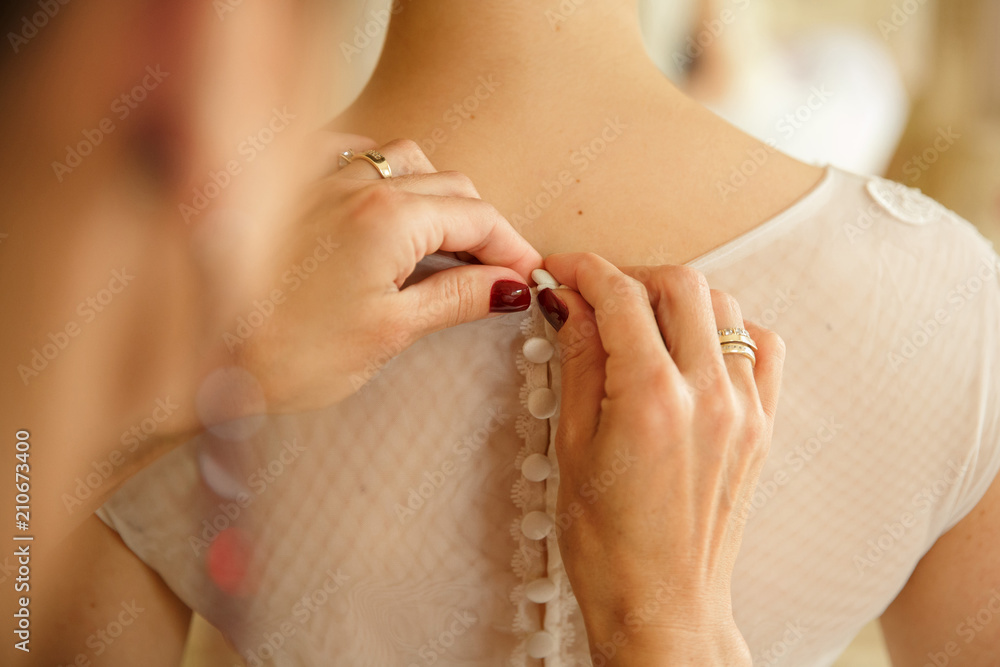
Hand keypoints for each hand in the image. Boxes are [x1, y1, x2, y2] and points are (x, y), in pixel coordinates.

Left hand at [233, 136, 542, 412]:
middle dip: (481, 224)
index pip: (477, 216)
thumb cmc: (285, 356)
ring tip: (441, 236)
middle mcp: (356, 182)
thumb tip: (508, 286)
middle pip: (450, 186)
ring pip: (405, 160)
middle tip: (493, 268)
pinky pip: (351, 151)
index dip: (511, 246)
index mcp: (388, 218)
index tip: (527, 274)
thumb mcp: (389, 333)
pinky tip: (381, 199)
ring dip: (436, 192)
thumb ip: (456, 299)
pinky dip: (381, 170)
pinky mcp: (289, 184)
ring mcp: (319, 176)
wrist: (200, 359)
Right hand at [540, 253, 784, 664]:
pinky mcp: (763, 426)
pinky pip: (762, 347)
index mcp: (651, 399)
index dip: (585, 270)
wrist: (664, 606)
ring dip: (678, 297)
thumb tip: (569, 303)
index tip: (564, 269)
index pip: (621, 297)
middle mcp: (708, 394)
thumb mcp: (573, 448)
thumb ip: (578, 361)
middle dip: (632, 276)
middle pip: (679, 284)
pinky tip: (695, 348)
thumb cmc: (608, 546)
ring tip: (642, 320)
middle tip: (597, 294)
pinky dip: (728, 330)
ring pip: (724, 306)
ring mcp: (745, 408)